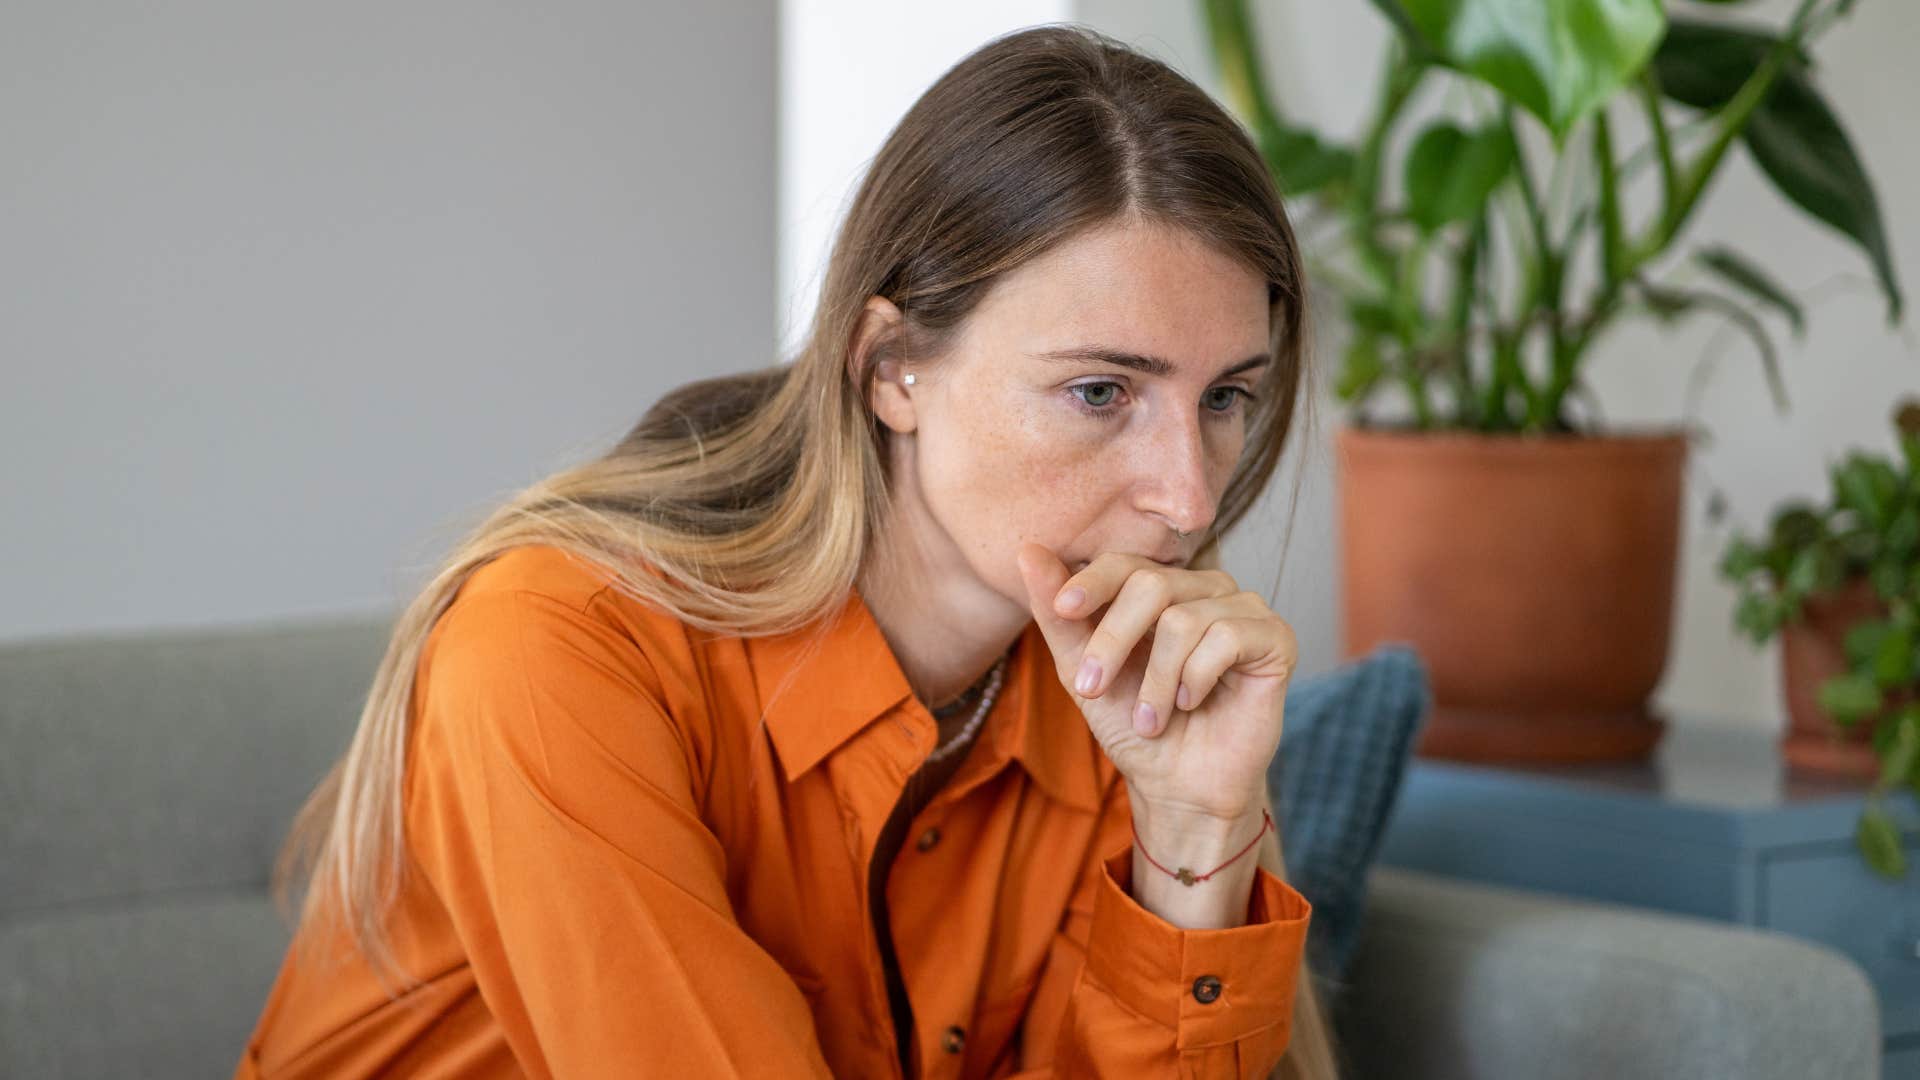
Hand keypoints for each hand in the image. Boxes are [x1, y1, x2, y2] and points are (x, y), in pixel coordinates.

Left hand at [1014, 541, 1297, 820]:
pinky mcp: (1275, 638)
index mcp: (1161, 589)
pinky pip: (1227, 637)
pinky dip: (1196, 679)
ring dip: (1155, 681)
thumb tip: (1028, 549)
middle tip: (1092, 690)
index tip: (1063, 609)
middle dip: (1113, 642)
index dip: (1092, 582)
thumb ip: (1058, 615)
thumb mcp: (1083, 672)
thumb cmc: (1133, 726)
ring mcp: (1244, 610)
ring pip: (1184, 619)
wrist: (1178, 786)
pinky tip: (1193, 703)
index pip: (1125, 564)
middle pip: (1151, 584)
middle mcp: (1205, 589)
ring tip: (1151, 719)